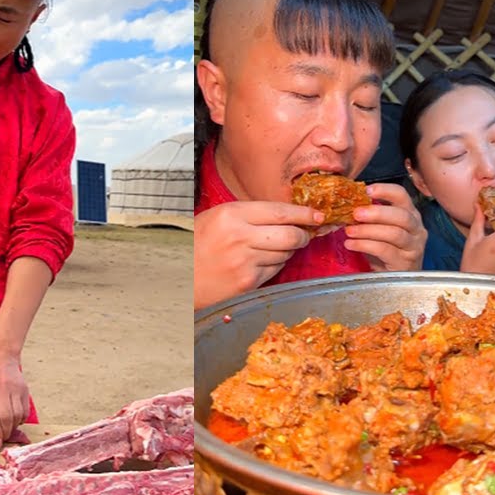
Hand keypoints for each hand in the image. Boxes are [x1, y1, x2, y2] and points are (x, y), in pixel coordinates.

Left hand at [0, 348, 28, 448]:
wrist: (2, 354)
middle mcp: (3, 389)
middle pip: (7, 417)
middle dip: (5, 432)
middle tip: (2, 440)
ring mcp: (16, 389)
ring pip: (18, 415)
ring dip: (13, 427)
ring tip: (7, 432)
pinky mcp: (24, 389)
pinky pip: (25, 409)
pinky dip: (21, 419)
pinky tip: (15, 421)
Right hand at [194, 201, 321, 308]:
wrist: (178, 276)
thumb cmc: (196, 245)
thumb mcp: (217, 218)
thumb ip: (250, 215)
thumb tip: (287, 215)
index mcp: (231, 215)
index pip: (280, 212)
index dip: (303, 214)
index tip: (316, 215)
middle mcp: (240, 237)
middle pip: (290, 234)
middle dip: (303, 235)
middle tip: (304, 234)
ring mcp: (245, 262)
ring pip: (286, 254)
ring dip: (288, 251)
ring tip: (275, 248)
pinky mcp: (248, 282)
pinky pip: (276, 270)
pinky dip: (276, 265)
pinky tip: (262, 261)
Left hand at [345, 183, 426, 271]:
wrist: (396, 280)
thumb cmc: (387, 251)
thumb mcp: (381, 229)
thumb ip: (370, 216)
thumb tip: (347, 205)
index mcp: (410, 214)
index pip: (402, 195)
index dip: (385, 190)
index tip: (366, 190)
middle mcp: (417, 229)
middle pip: (401, 215)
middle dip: (377, 212)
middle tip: (356, 213)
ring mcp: (414, 247)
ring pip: (394, 233)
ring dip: (368, 230)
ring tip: (349, 231)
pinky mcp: (405, 263)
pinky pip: (385, 250)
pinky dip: (365, 245)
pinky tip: (351, 244)